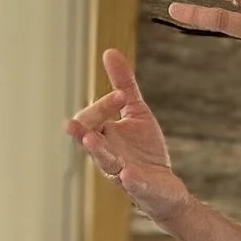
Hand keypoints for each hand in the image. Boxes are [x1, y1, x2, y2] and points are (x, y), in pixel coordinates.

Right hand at [68, 50, 190, 226]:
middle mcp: (107, 154)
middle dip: (84, 130)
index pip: (91, 118)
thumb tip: (109, 51)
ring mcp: (122, 173)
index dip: (103, 105)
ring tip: (91, 141)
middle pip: (89, 139)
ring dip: (97, 151)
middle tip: (76, 124)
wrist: (165, 187)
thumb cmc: (144, 150)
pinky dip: (131, 179)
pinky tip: (128, 174)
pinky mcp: (142, 188)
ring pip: (104, 162)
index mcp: (103, 136)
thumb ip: (124, 84)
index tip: (121, 95)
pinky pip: (133, 185)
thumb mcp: (137, 112)